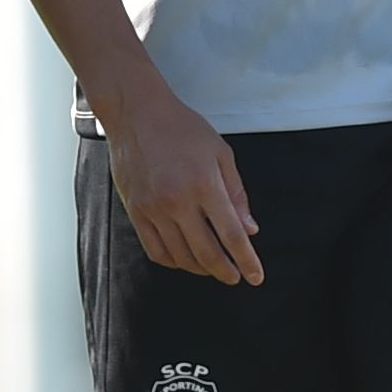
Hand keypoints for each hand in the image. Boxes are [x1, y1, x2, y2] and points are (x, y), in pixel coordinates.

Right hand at [97, 85, 261, 285]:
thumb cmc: (182, 129)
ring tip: (212, 267)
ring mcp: (153, 209)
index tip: (256, 276)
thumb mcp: (220, 153)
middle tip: (235, 277)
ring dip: (200, 269)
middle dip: (225, 272)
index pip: (231, 235)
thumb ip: (237, 194)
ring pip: (181, 256)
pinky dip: (173, 261)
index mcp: (205, 184)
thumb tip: (250, 230)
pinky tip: (185, 259)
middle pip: (207, 253)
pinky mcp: (136, 212)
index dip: (247, 260)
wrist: (137, 114)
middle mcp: (178, 201)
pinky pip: (155, 250)